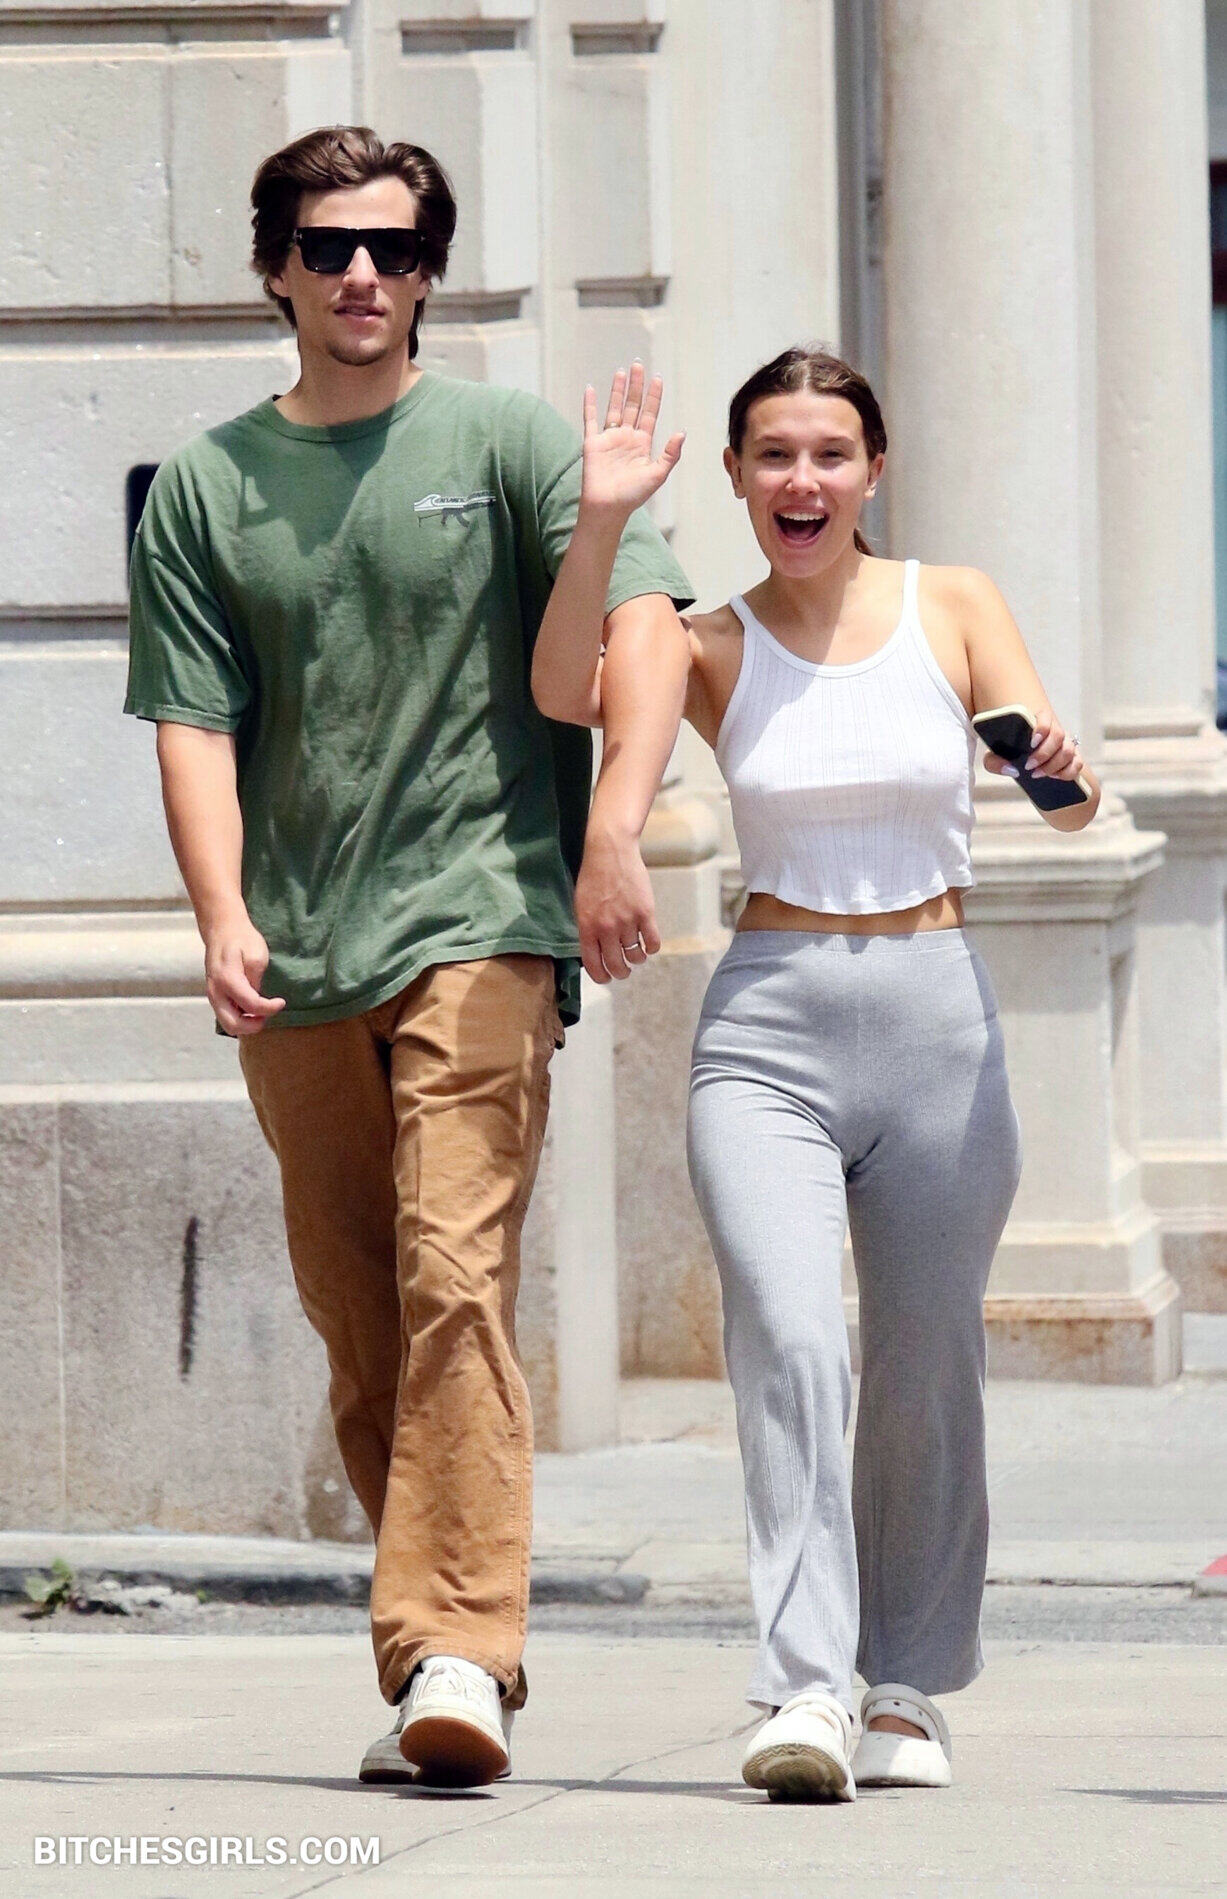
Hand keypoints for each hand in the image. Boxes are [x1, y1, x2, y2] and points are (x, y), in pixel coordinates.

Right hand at [204, 914, 285, 1035]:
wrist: (222, 929)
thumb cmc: (242, 939)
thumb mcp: (257, 954)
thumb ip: (256, 979)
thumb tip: (257, 999)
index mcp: (227, 979)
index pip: (251, 1005)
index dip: (270, 1008)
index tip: (281, 1002)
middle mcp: (215, 991)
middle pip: (233, 1025)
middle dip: (253, 1026)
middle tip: (268, 1015)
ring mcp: (212, 995)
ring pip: (227, 1024)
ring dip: (246, 1025)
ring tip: (261, 1013)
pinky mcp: (215, 996)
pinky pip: (226, 1016)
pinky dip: (240, 1019)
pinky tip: (251, 1009)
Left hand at [575, 820, 661, 982]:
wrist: (610, 852)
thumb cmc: (593, 877)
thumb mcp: (580, 905)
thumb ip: (587, 929)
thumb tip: (595, 951)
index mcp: (587, 928)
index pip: (595, 965)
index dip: (602, 977)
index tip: (607, 978)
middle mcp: (607, 928)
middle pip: (617, 965)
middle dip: (621, 972)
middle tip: (624, 970)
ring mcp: (627, 921)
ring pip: (636, 956)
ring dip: (637, 958)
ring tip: (636, 954)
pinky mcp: (646, 913)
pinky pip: (653, 942)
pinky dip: (651, 948)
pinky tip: (648, 944)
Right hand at [580, 363, 684, 518]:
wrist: (608, 508)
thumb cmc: (633, 495)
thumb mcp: (657, 474)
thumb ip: (670, 454)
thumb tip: (681, 432)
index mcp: (642, 444)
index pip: (650, 414)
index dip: (654, 396)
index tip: (658, 378)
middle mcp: (626, 438)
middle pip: (632, 406)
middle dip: (636, 386)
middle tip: (639, 365)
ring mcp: (609, 439)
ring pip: (614, 408)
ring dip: (618, 390)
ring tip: (622, 371)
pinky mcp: (592, 443)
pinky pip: (590, 420)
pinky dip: (589, 404)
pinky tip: (590, 388)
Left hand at [984, 707, 1084, 782]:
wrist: (1021, 758)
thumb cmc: (1008, 752)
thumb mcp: (994, 756)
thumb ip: (994, 762)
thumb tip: (1012, 770)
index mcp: (1036, 721)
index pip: (1045, 717)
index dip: (1042, 728)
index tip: (1031, 743)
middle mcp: (1054, 730)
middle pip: (1059, 736)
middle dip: (1044, 754)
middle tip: (1029, 767)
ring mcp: (1065, 743)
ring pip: (1069, 750)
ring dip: (1054, 765)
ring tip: (1038, 774)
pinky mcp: (1072, 758)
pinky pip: (1078, 764)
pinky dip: (1067, 772)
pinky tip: (1054, 777)